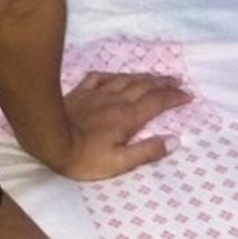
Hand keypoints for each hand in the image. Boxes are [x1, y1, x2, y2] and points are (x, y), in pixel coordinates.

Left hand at [57, 72, 192, 179]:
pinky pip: (101, 77)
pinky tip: (117, 76)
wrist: (48, 139)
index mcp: (129, 117)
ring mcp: (98, 92)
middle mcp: (117, 100)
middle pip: (145, 86)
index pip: (157, 102)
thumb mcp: (119, 163)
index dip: (174, 98)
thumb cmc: (84, 157)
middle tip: (178, 81)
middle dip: (164, 83)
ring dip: (144, 76)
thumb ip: (147, 151)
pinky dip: (114, 75)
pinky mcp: (81, 90)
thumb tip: (175, 140)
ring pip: (126, 79)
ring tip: (156, 75)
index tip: (188, 95)